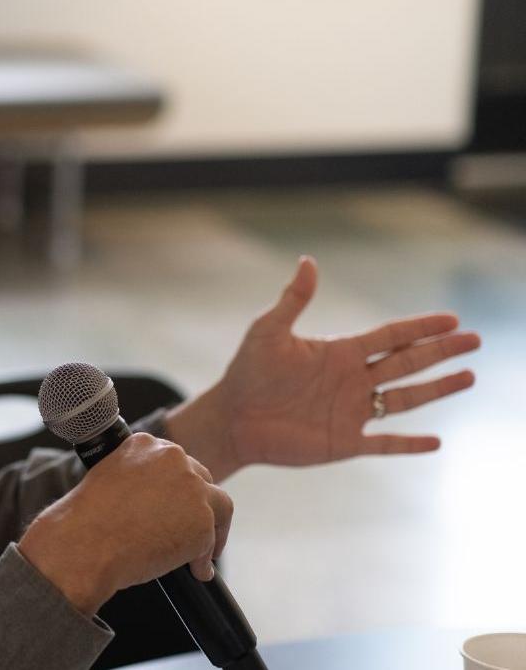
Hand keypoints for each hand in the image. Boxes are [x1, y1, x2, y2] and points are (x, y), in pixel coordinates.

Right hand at [18, 433, 232, 615]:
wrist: (85, 544)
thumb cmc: (87, 521)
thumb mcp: (108, 481)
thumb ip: (136, 480)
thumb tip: (154, 502)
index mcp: (145, 444)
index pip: (176, 462)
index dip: (178, 487)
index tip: (176, 504)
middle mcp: (173, 458)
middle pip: (202, 480)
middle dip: (198, 505)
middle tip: (190, 528)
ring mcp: (192, 488)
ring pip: (219, 507)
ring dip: (212, 530)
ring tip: (202, 555)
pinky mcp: (203, 520)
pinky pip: (211, 541)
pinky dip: (204, 558)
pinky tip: (195, 571)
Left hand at [169, 256, 479, 477]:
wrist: (232, 418)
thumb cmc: (247, 372)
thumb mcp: (268, 332)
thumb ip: (293, 300)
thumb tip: (307, 261)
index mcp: (340, 353)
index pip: (390, 336)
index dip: (420, 327)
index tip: (451, 319)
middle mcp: (352, 381)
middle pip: (407, 363)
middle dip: (440, 352)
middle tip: (474, 340)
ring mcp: (351, 412)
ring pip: (405, 399)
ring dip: (437, 390)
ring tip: (469, 377)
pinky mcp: (343, 443)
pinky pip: (384, 444)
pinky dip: (409, 444)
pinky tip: (436, 442)